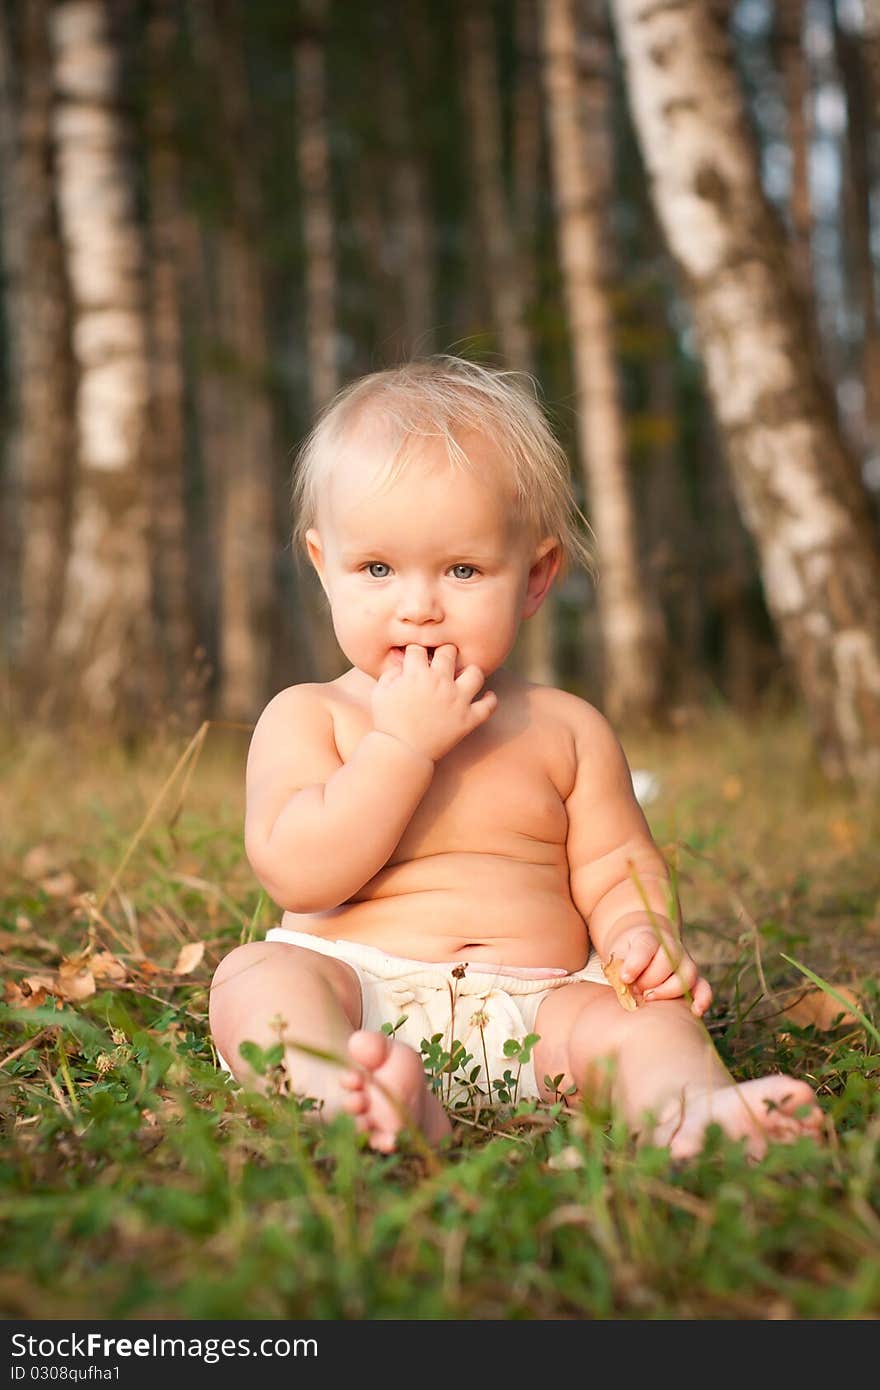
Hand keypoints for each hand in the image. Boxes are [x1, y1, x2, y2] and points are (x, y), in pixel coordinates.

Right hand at [371, 643, 496, 761]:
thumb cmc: (387, 722)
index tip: (416, 659)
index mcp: (417, 674)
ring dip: (470, 672)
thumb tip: (404, 664)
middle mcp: (440, 682)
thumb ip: (391, 673)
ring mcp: (457, 700)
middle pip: (448, 652)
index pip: (419, 649)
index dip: (415, 652)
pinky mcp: (468, 719)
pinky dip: (490, 700)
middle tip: (442, 661)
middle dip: (443, 653)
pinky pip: (488, 706)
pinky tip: (487, 696)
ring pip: (475, 673)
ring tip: (465, 677)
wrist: (401, 751)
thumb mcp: (380, 692)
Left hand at [604, 923, 711, 1015]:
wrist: (641, 946)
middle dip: (649, 980)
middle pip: (667, 962)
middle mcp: (671, 947)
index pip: (646, 945)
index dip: (636, 963)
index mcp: (648, 937)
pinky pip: (703, 987)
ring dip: (668, 990)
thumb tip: (622, 985)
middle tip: (635, 990)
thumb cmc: (626, 956)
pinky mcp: (694, 978)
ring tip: (649, 998)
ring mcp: (685, 961)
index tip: (624, 978)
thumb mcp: (617, 955)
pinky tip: (695, 1011)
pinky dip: (702, 999)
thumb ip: (619, 967)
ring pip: (686, 975)